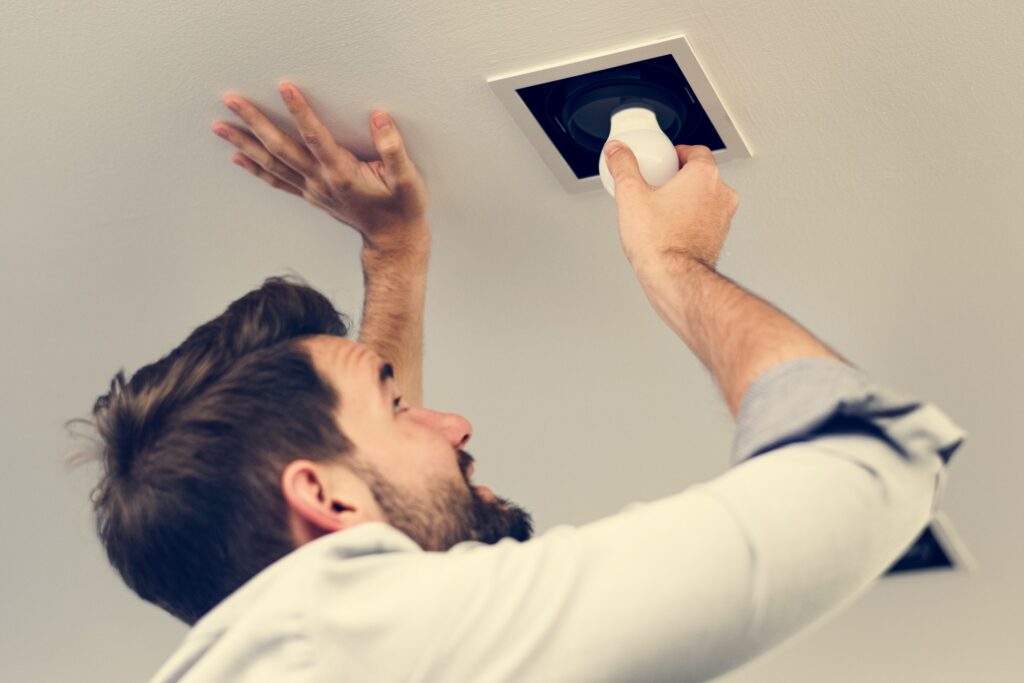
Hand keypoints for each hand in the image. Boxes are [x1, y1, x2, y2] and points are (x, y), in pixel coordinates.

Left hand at [212, 81, 429, 252]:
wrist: (393, 241)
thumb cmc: (402, 210)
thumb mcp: (408, 180)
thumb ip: (393, 150)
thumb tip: (380, 119)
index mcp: (342, 173)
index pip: (315, 137)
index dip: (300, 111)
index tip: (284, 87)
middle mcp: (320, 181)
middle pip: (279, 148)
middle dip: (254, 122)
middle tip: (231, 101)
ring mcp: (311, 190)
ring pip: (271, 164)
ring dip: (243, 143)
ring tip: (220, 126)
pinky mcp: (310, 195)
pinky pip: (275, 180)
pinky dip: (254, 168)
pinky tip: (238, 157)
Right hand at [603, 142, 738, 270]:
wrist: (675, 279)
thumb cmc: (660, 243)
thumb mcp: (631, 196)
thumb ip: (623, 166)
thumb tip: (617, 150)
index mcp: (704, 175)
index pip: (695, 150)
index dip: (676, 153)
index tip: (662, 161)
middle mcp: (721, 193)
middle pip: (701, 174)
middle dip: (679, 178)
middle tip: (657, 186)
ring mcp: (724, 217)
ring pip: (705, 198)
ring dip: (686, 199)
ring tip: (661, 210)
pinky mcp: (720, 238)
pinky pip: (705, 219)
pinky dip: (691, 219)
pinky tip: (669, 229)